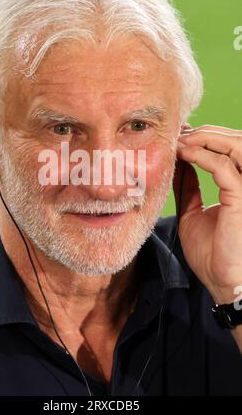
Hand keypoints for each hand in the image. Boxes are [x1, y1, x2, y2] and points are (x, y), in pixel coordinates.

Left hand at [174, 124, 241, 304]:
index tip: (179, 135)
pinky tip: (184, 154)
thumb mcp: (192, 211)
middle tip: (178, 134)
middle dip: (205, 133)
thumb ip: (189, 186)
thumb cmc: (210, 252)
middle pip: (236, 141)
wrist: (220, 281)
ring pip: (235, 146)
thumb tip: (179, 162)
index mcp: (239, 186)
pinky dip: (203, 155)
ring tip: (181, 141)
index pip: (229, 149)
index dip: (205, 137)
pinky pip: (223, 167)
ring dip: (206, 138)